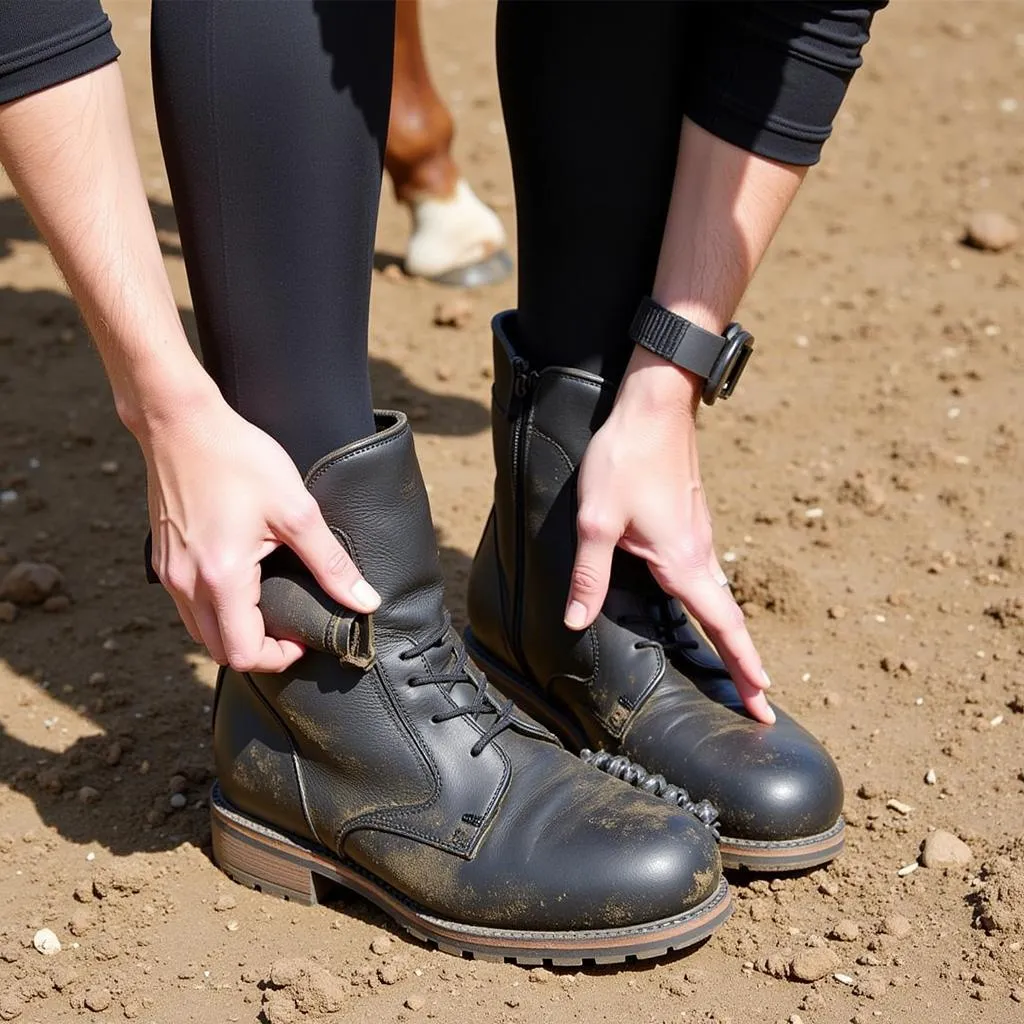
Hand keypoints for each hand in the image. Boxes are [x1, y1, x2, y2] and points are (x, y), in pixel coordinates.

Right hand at [140, 389, 379, 672]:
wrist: (181, 422)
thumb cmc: (239, 458)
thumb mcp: (296, 510)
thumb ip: (332, 563)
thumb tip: (366, 601)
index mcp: (222, 577)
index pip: (243, 654)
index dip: (279, 657)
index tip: (303, 637)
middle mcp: (187, 584)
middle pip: (218, 651)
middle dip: (257, 650)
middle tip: (290, 627)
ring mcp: (168, 572)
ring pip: (199, 631)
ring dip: (234, 631)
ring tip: (269, 605)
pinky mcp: (163, 558)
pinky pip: (187, 605)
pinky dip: (215, 610)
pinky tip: (242, 583)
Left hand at [565, 348, 773, 723]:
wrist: (655, 403)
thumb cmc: (627, 456)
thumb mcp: (596, 519)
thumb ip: (588, 574)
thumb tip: (576, 620)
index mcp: (683, 560)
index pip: (723, 625)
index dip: (743, 667)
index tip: (764, 702)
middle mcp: (701, 552)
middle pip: (728, 618)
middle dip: (744, 663)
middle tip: (757, 703)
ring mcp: (699, 534)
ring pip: (719, 594)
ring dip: (730, 634)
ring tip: (734, 668)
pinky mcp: (690, 520)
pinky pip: (706, 572)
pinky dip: (714, 603)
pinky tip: (699, 607)